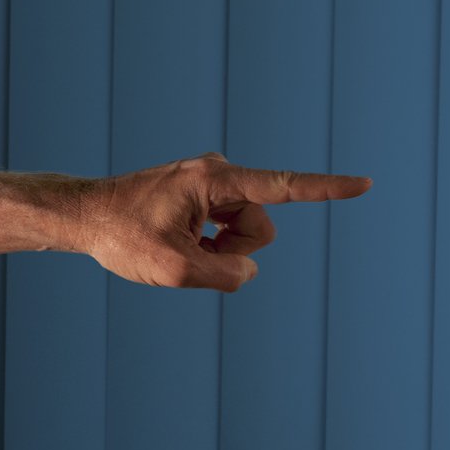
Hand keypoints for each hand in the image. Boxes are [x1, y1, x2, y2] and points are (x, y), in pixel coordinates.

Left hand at [78, 152, 370, 291]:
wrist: (84, 216)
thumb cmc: (121, 237)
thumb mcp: (174, 270)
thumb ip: (227, 276)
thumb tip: (248, 268)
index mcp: (214, 179)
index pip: (284, 186)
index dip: (328, 189)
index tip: (365, 183)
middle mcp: (219, 174)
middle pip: (261, 226)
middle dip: (235, 250)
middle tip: (189, 253)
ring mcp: (212, 184)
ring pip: (245, 233)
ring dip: (219, 251)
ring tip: (179, 248)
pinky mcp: (204, 196)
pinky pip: (226, 231)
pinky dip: (208, 246)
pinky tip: (178, 242)